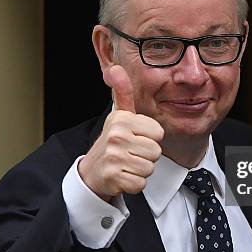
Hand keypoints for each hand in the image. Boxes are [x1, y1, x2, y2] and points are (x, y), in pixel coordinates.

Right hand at [78, 65, 163, 200]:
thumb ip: (123, 92)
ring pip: (149, 168)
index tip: (135, 138)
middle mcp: (116, 136)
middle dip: (146, 156)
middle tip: (130, 153)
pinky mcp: (113, 177)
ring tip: (127, 164)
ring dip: (140, 170)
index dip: (150, 138)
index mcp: (122, 120)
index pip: (158, 133)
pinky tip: (123, 176)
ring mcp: (113, 157)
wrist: (92, 171)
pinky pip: (141, 183)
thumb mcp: (119, 116)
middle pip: (156, 152)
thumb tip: (115, 68)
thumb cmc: (113, 141)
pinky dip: (134, 183)